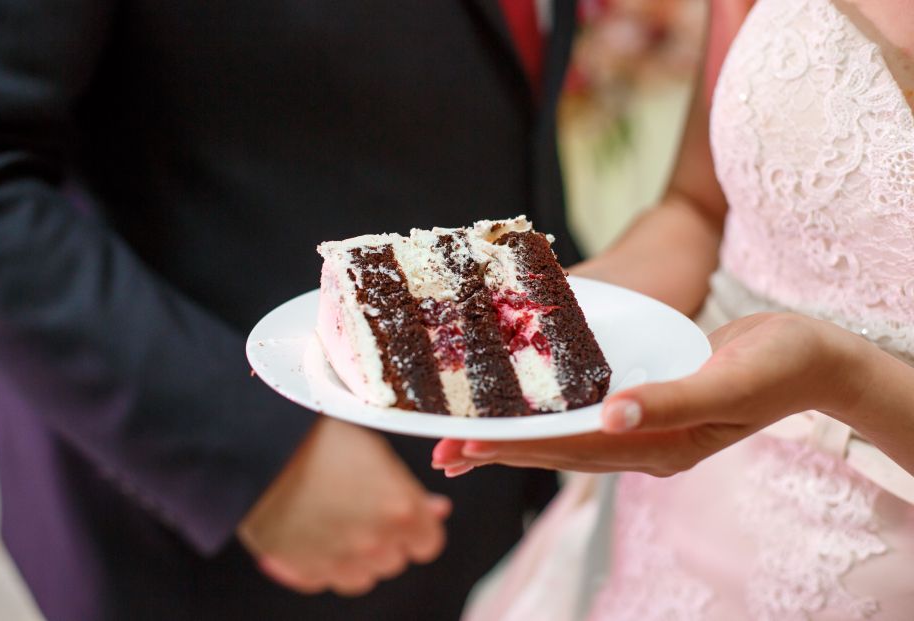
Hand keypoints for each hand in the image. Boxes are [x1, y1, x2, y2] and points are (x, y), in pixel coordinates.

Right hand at [239, 417, 451, 596]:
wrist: (259, 444)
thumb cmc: (320, 436)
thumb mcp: (375, 451)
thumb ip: (408, 489)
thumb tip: (437, 509)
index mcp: (400, 509)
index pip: (428, 542)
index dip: (418, 528)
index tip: (404, 514)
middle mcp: (374, 542)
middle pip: (395, 560)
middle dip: (386, 540)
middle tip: (363, 509)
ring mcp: (338, 560)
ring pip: (362, 578)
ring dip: (356, 557)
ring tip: (336, 523)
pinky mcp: (302, 569)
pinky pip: (323, 579)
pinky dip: (321, 564)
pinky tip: (310, 533)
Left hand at [433, 313, 864, 476]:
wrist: (811, 354)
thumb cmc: (777, 366)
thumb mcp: (726, 382)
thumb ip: (669, 400)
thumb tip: (610, 415)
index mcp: (660, 446)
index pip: (571, 449)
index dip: (516, 447)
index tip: (466, 446)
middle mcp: (644, 443)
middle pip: (558, 450)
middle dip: (500, 451)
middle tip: (443, 452)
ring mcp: (644, 425)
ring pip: (566, 435)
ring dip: (516, 436)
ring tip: (466, 439)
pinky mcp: (646, 400)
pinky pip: (586, 412)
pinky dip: (548, 412)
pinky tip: (524, 407)